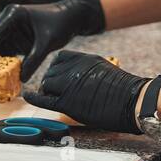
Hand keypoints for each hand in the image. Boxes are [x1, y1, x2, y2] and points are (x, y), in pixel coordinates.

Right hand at [0, 0, 104, 79]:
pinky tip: (4, 75)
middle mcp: (9, 20)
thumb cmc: (60, 23)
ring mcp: (13, 29)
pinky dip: (6, 62)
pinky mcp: (18, 37)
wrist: (72, 18)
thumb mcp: (47, 43)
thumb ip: (34, 60)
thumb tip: (21, 78)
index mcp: (14, 14)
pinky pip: (8, 51)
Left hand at [24, 50, 148, 132]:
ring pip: (47, 84)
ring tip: (56, 97)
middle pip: (51, 72)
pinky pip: (44, 99)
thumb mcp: (104, 69)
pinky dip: (34, 97)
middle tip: (56, 91)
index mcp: (85, 59)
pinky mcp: (68, 102)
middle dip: (51, 81)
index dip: (56, 68)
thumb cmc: (124, 90)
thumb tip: (77, 77)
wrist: (133, 101)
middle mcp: (75, 69)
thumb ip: (88, 70)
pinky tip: (28, 95)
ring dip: (48, 91)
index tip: (58, 76)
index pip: (60, 58)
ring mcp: (70, 85)